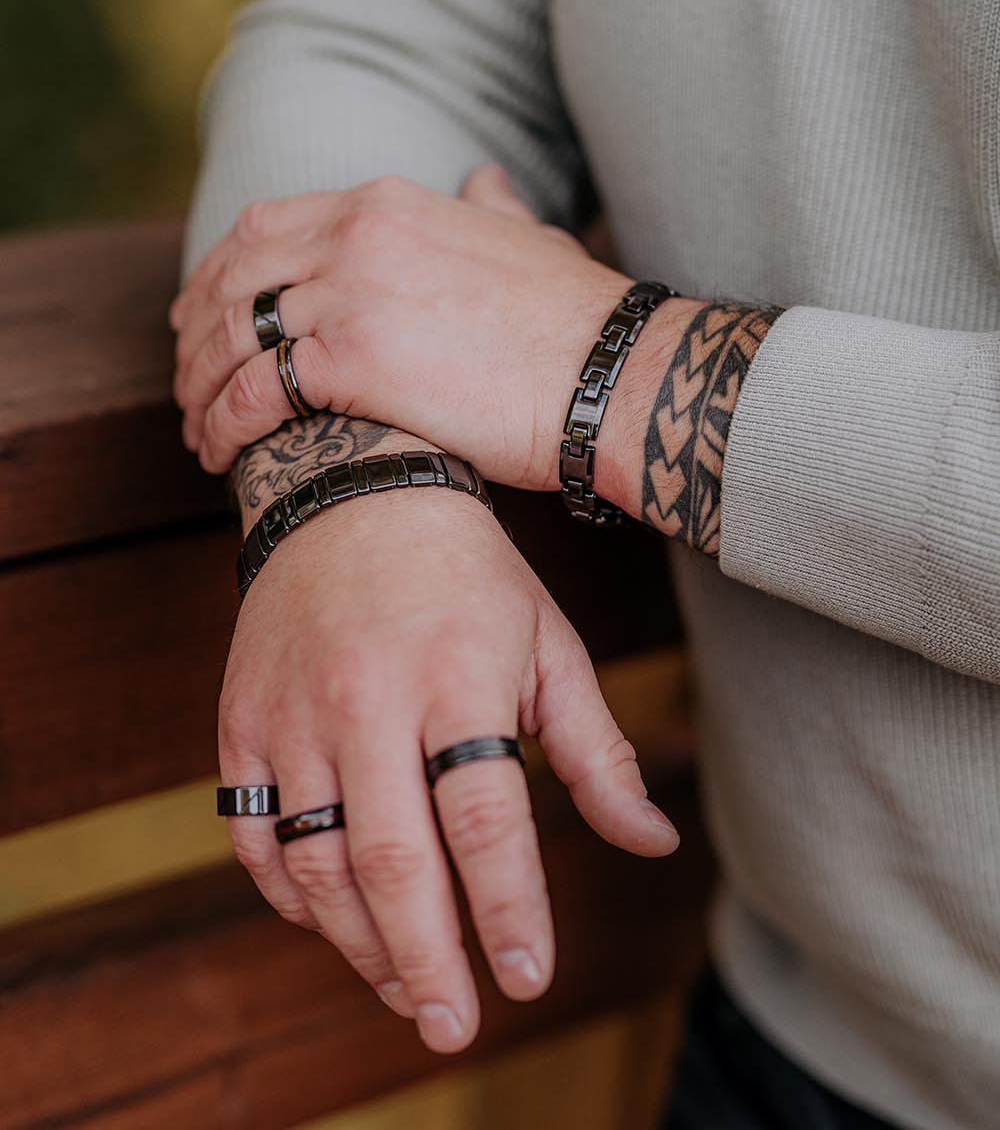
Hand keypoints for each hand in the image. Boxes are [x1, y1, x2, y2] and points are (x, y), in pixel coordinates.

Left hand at [171, 168, 651, 488]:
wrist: (611, 372)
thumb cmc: (577, 321)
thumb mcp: (528, 238)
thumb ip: (491, 206)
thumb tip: (486, 180)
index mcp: (386, 204)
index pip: (263, 226)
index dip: (219, 274)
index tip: (203, 316)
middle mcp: (355, 234)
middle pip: (232, 278)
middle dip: (194, 333)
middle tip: (186, 380)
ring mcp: (348, 292)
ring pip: (229, 337)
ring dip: (198, 388)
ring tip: (198, 432)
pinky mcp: (352, 359)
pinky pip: (252, 392)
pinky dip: (222, 424)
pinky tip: (220, 453)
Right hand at [220, 486, 678, 1054]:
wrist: (351, 489)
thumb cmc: (467, 574)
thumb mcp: (547, 643)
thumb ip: (595, 751)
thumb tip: (653, 844)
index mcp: (458, 677)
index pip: (484, 819)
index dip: (509, 908)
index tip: (529, 977)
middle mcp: (368, 699)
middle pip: (392, 860)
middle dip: (427, 960)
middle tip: (454, 1026)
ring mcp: (295, 713)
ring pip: (316, 862)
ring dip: (360, 942)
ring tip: (402, 987)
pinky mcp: (243, 721)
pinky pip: (253, 835)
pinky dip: (290, 895)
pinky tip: (333, 922)